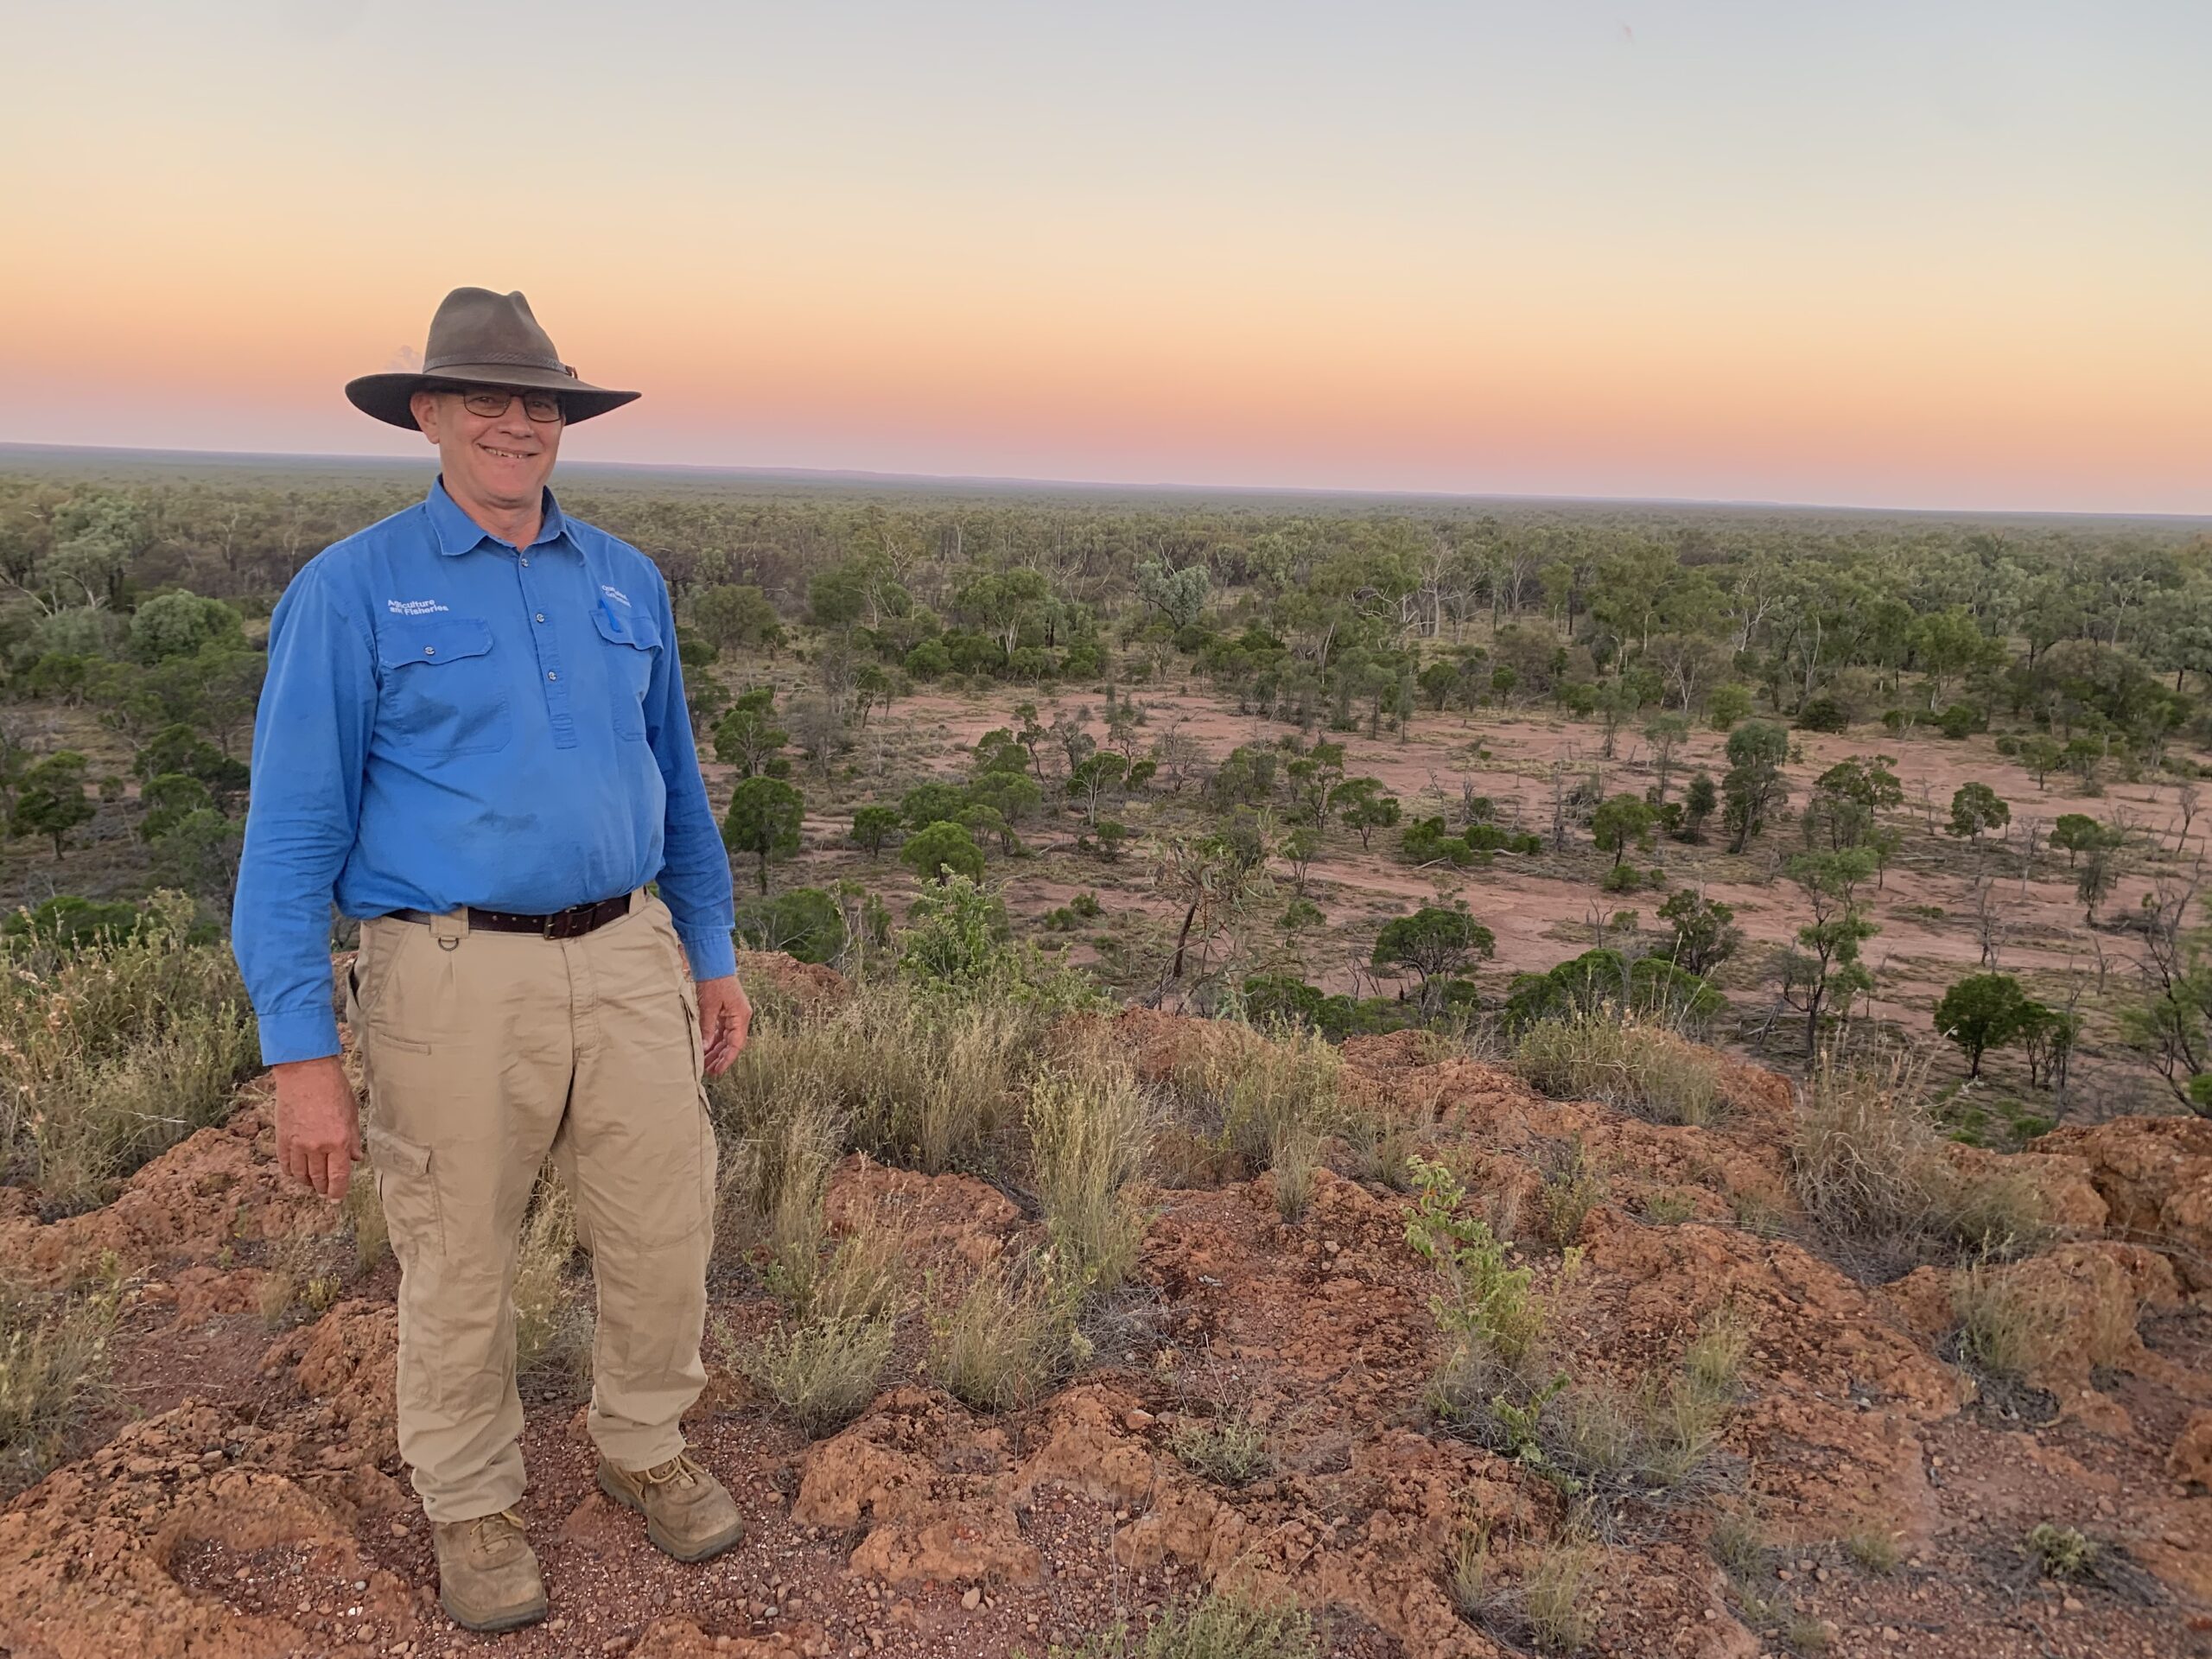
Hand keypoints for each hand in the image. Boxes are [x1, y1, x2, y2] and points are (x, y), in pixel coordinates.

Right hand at [273, 1056, 360, 1201]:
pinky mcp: (282, 1139)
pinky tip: (297, 1172)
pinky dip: (292, 1172)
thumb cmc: (333, 1088)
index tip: (337, 1198)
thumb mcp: (351, 1114)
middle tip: (327, 1191)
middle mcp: (317, 1147)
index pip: (338, 1177)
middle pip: (319, 1179)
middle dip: (324, 1188)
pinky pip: (286, 1164)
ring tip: (314, 1182)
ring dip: (308, 1182)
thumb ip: (352, 1140)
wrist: (305, 1072)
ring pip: (301, 1175)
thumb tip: (354, 1159)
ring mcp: (297, 1144)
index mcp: (338, 1141)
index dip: (338, 1192)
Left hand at [695, 975, 751, 1075]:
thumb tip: (705, 1048)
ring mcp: (734, 1015)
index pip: (736, 1044)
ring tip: (704, 1063)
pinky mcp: (726, 1012)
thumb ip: (708, 1028)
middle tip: (708, 1071)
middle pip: (732, 1043)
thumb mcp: (708, 1007)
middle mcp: (740, 1017)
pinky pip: (721, 1031)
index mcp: (741, 1016)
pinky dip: (714, 1040)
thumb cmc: (714, 982)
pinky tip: (705, 1049)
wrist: (713, 964)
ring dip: (716, 1051)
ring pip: (726, 1039)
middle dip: (720, 1058)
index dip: (727, 1059)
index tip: (718, 1071)